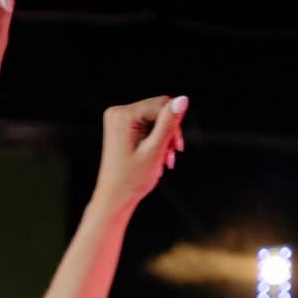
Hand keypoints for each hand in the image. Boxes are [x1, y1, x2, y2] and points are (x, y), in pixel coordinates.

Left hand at [94, 96, 187, 216]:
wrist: (114, 199)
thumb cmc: (131, 180)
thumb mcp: (155, 150)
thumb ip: (169, 124)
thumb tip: (183, 98)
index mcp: (122, 115)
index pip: (162, 105)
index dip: (174, 126)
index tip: (176, 150)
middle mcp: (118, 112)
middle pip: (159, 110)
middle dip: (169, 133)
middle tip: (170, 157)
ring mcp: (119, 120)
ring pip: (156, 119)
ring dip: (164, 140)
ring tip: (164, 161)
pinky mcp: (122, 128)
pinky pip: (147, 126)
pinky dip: (156, 142)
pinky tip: (157, 159)